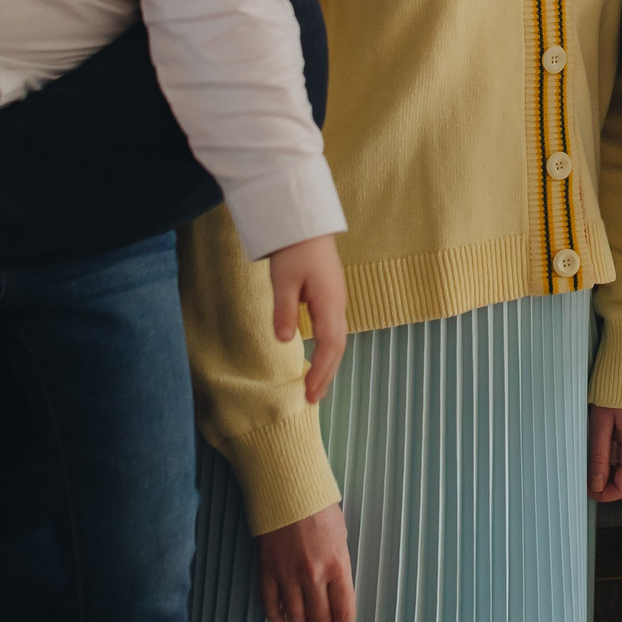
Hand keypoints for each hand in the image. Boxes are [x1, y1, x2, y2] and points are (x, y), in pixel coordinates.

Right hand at [257, 505, 355, 621]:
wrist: (288, 489)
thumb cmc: (318, 508)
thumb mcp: (340, 537)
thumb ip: (339, 566)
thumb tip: (336, 591)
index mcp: (337, 565)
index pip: (343, 611)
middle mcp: (313, 575)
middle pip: (319, 620)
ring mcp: (288, 574)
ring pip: (295, 617)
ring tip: (304, 621)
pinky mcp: (267, 571)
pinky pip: (270, 605)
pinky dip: (276, 618)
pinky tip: (281, 620)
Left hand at [269, 235, 348, 404]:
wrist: (307, 223)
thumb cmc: (295, 250)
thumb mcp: (283, 280)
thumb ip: (284, 311)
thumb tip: (285, 341)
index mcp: (329, 303)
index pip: (329, 344)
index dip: (320, 370)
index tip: (310, 392)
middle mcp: (338, 304)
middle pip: (338, 347)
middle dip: (327, 374)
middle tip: (314, 399)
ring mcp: (337, 300)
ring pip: (337, 339)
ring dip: (328, 364)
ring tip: (317, 386)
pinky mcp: (331, 296)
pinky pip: (333, 330)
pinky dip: (327, 350)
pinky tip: (318, 357)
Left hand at [589, 405, 621, 501]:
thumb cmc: (615, 390)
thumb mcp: (600, 425)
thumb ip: (598, 458)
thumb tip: (595, 484)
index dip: (604, 494)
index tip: (588, 489)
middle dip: (604, 481)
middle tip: (584, 472)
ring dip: (608, 468)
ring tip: (592, 452)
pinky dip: (615, 456)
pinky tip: (604, 443)